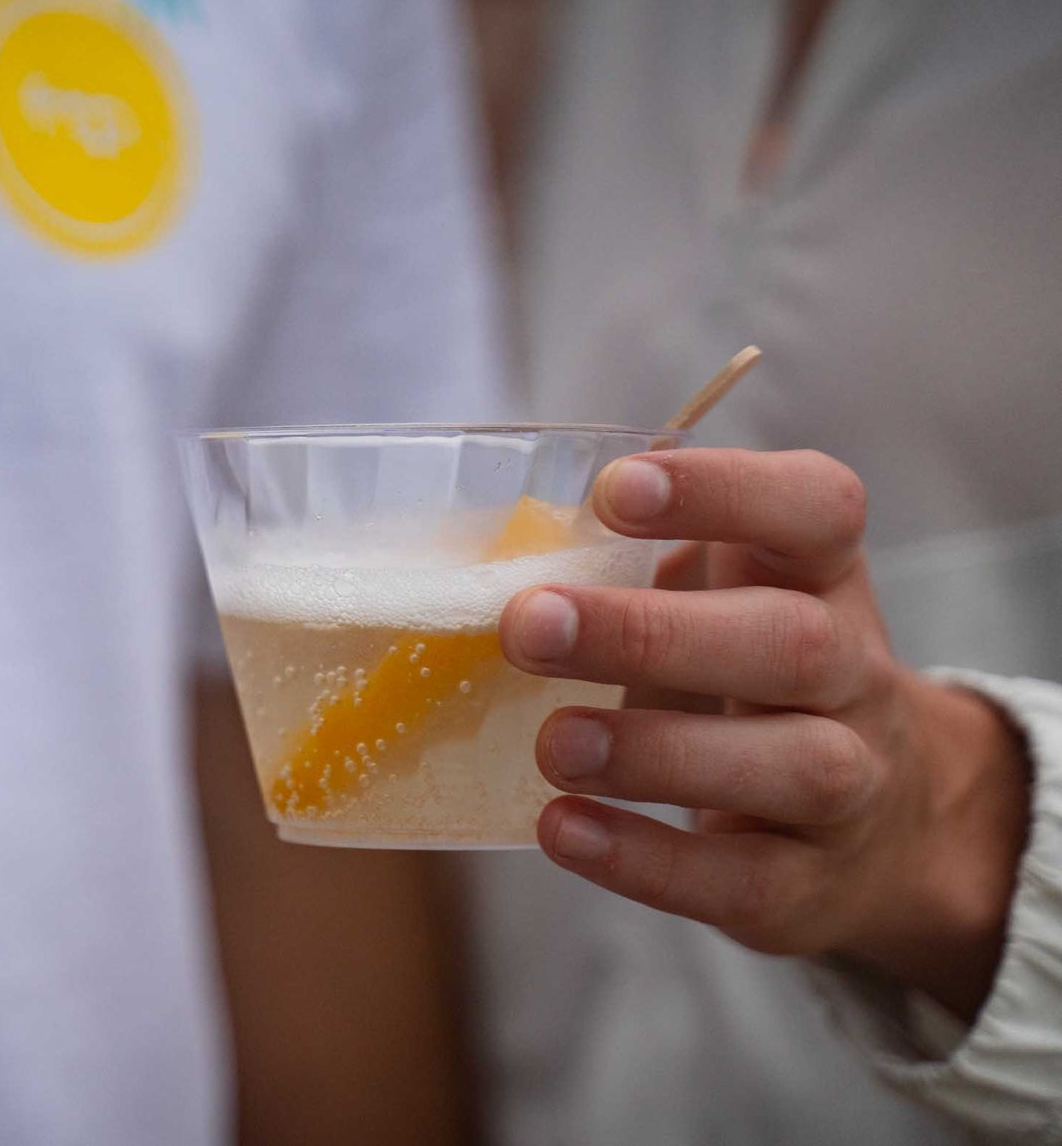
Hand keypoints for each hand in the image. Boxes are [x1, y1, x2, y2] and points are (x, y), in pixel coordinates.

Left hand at [499, 449, 1030, 1019]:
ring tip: (554, 743)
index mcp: (822, 577)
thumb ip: (632, 564)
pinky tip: (562, 827)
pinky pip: (741, 879)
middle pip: (793, 644)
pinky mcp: (810, 888)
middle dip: (654, 634)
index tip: (615, 488)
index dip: (724, 491)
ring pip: (791, 767)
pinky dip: (645, 858)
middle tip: (529, 625)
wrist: (887, 823)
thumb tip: (489, 555)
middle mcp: (854, 674)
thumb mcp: (722, 597)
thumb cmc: (748, 674)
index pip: (816, 509)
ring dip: (656, 753)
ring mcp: (851, 786)